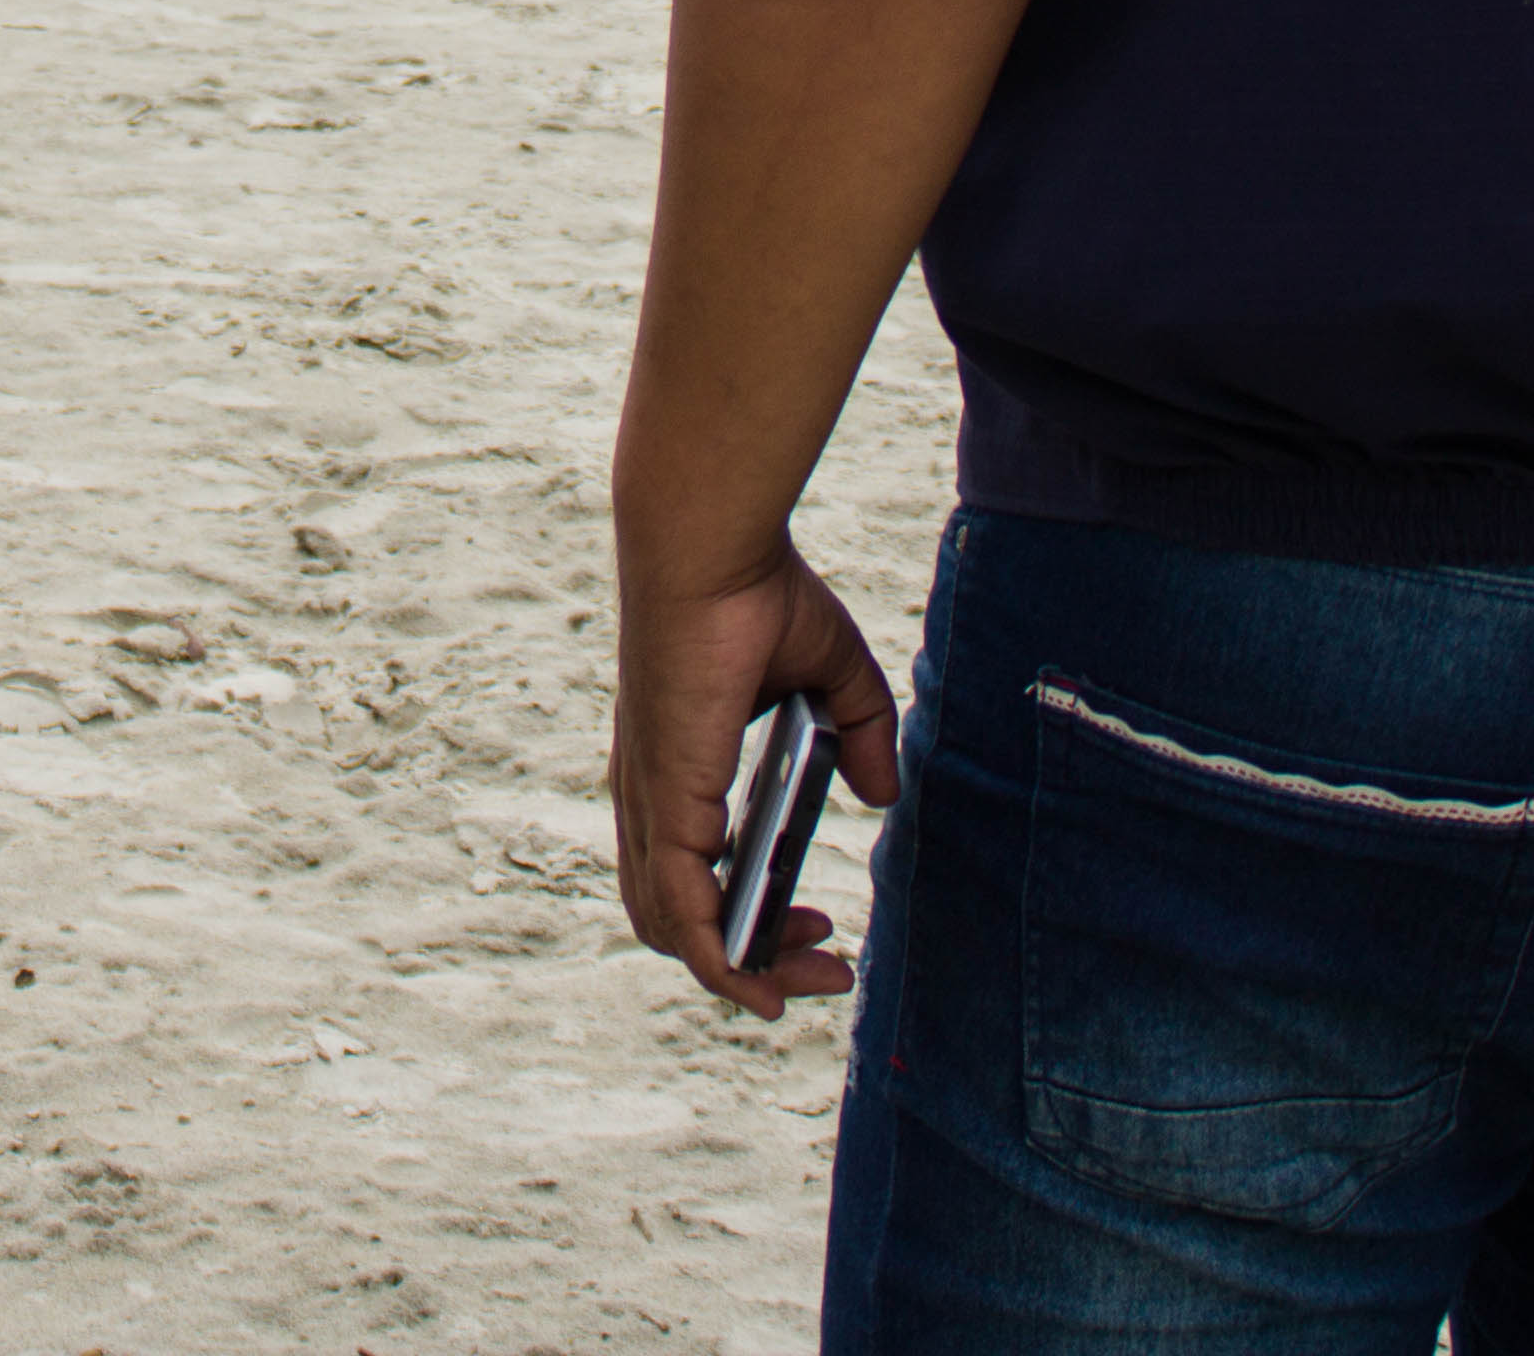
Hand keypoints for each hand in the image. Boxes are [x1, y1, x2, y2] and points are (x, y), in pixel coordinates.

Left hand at [609, 540, 901, 1017]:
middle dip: (757, 958)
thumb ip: (861, 735)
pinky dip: (716, 958)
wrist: (711, 551)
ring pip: (677, 928)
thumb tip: (881, 796)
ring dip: (744, 969)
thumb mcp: (834, 676)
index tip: (823, 926)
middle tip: (825, 967)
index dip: (754, 915)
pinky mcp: (664, 803)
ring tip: (805, 979)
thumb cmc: (759, 596)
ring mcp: (652, 804)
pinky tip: (760, 982)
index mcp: (679, 771)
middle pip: (682, 917)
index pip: (694, 874)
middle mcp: (653, 797)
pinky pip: (679, 909)